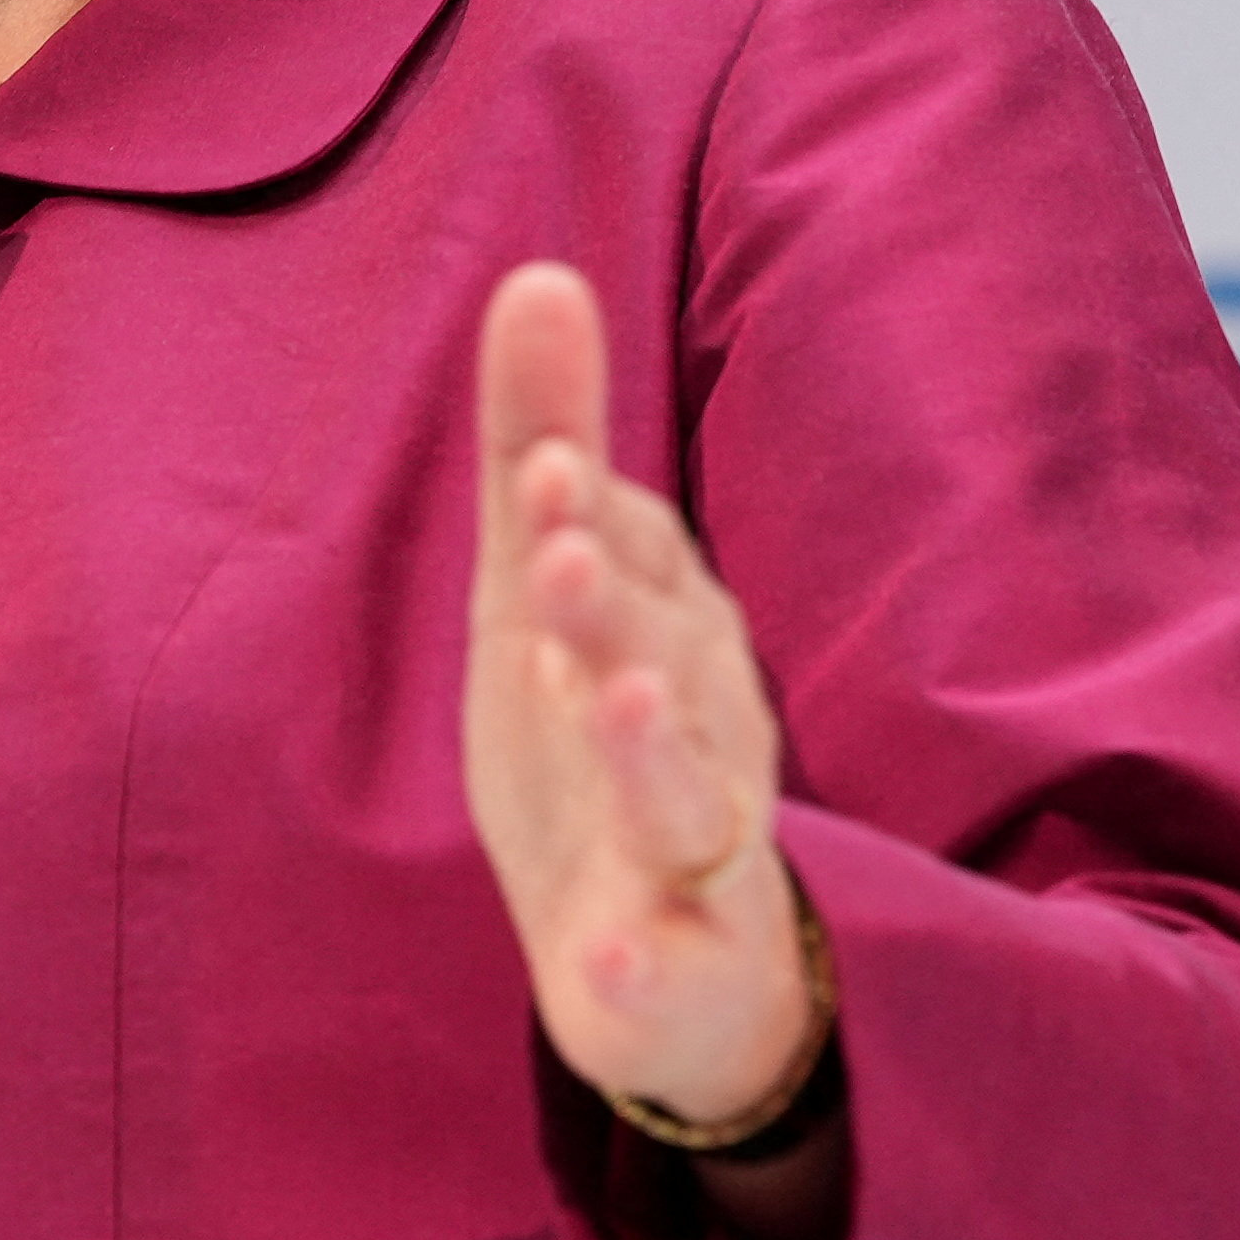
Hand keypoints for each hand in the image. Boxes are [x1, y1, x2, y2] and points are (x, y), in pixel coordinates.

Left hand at [459, 262, 822, 1129]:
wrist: (686, 966)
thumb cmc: (600, 735)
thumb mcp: (548, 592)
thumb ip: (548, 444)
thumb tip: (539, 270)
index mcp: (667, 630)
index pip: (631, 556)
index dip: (585, 514)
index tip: (542, 466)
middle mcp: (700, 725)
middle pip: (661, 658)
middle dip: (614, 608)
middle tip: (559, 554)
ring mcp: (697, 850)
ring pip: (685, 796)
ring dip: (649, 750)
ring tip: (612, 703)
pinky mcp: (686, 964)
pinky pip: (670, 968)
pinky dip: (646, 965)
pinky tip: (613, 962)